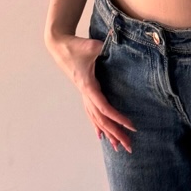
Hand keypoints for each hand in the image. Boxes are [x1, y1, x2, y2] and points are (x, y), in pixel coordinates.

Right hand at [46, 32, 136, 151]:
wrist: (60, 46)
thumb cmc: (75, 46)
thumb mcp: (90, 45)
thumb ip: (100, 47)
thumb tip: (110, 44)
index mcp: (88, 86)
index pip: (104, 108)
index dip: (117, 118)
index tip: (131, 126)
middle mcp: (86, 94)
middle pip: (102, 119)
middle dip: (116, 133)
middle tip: (130, 146)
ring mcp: (84, 95)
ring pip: (96, 119)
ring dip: (108, 132)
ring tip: (119, 146)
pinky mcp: (85, 92)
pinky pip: (91, 113)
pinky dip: (97, 125)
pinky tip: (101, 135)